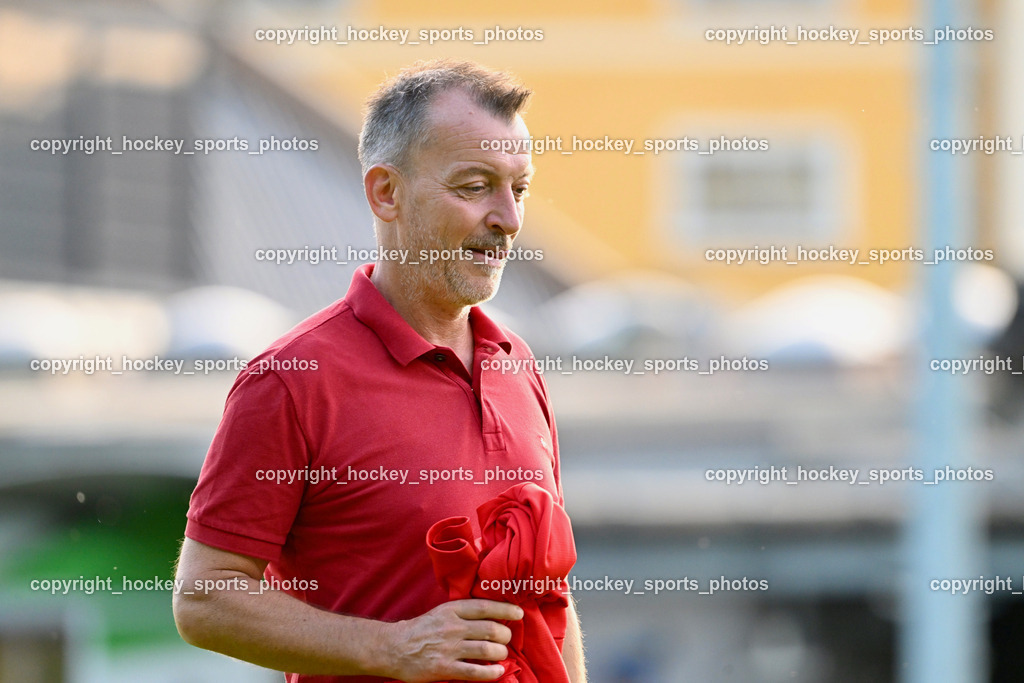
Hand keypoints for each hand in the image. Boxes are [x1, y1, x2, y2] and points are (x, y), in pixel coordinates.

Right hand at [379, 599, 522, 682]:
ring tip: (501, 654)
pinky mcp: (444, 668)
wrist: (394, 647)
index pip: (485, 607)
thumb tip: (493, 614)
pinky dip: (491, 672)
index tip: (518, 612)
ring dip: (500, 653)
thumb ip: (464, 612)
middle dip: (505, 635)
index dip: (506, 609)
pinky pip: (474, 672)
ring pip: (486, 650)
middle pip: (491, 629)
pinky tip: (497, 671)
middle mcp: (452, 627)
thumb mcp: (442, 612)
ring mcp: (448, 648)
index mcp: (452, 610)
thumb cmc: (422, 629)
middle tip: (506, 638)